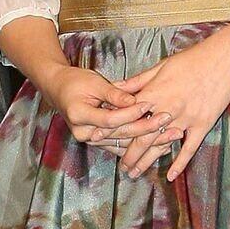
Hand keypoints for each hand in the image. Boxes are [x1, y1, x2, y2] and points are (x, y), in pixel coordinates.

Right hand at [38, 58, 160, 149]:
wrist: (58, 89)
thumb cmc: (75, 81)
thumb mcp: (93, 82)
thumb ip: (113, 93)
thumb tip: (133, 100)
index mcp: (78, 116)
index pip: (110, 119)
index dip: (130, 113)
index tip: (148, 105)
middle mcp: (83, 132)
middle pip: (119, 133)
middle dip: (146, 128)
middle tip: (167, 120)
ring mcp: (91, 140)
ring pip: (123, 142)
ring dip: (149, 141)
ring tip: (171, 135)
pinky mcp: (99, 142)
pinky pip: (121, 146)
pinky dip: (141, 146)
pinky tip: (160, 145)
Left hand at [116, 33, 229, 180]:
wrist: (223, 58)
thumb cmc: (191, 59)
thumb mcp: (161, 66)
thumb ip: (138, 81)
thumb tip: (115, 86)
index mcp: (154, 93)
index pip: (127, 115)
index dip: (111, 127)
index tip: (97, 137)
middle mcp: (167, 108)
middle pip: (142, 136)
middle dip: (128, 153)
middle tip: (120, 166)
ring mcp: (186, 118)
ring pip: (162, 144)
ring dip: (147, 161)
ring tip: (135, 173)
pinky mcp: (203, 123)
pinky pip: (190, 147)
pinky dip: (180, 162)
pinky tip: (170, 175)